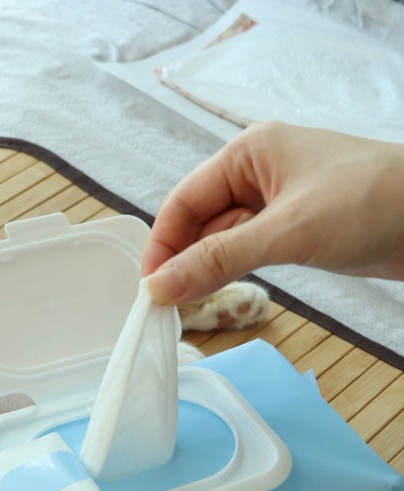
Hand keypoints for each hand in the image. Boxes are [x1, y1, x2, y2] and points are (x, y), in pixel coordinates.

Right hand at [144, 122, 403, 303]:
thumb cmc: (371, 204)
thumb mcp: (286, 232)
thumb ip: (218, 260)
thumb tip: (160, 288)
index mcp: (247, 153)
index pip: (184, 202)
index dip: (162, 245)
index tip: (149, 288)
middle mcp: (255, 173)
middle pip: (199, 222)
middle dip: (182, 261)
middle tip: (166, 305)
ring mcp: (274, 202)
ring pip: (220, 239)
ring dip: (205, 270)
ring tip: (188, 305)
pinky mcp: (291, 228)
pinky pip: (245, 250)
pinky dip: (230, 271)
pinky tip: (218, 292)